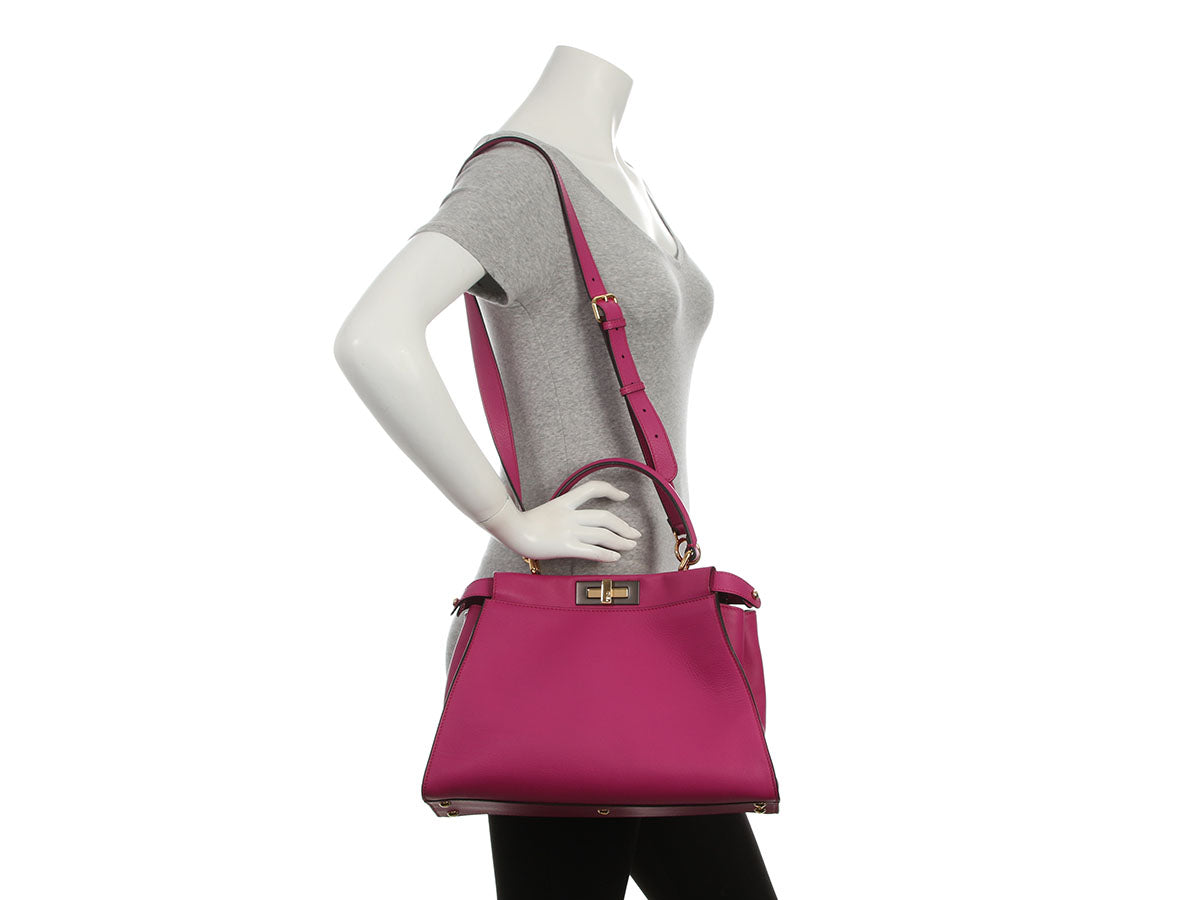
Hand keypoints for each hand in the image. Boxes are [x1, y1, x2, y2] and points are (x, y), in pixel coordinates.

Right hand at [479, 480, 640, 562]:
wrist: (510, 530)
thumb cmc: (523, 523)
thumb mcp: (546, 510)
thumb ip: (561, 513)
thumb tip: (574, 520)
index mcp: (564, 502)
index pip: (592, 489)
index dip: (611, 490)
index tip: (623, 496)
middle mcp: (570, 515)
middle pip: (605, 518)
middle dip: (623, 526)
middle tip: (634, 533)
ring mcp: (568, 531)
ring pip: (602, 535)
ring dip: (620, 541)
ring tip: (630, 546)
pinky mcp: (565, 547)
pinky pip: (591, 551)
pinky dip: (606, 555)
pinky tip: (615, 558)